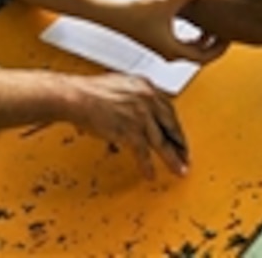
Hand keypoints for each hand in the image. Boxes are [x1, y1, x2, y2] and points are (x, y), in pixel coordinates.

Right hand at [66, 72, 189, 178]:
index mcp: (146, 86)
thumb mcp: (120, 86)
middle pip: (171, 125)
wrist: (75, 97)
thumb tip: (140, 112)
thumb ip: (134, 97)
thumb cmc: (90, 92)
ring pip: (162, 142)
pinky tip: (151, 174)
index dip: (175, 125)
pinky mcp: (130, 131)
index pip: (168, 109)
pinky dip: (148, 166)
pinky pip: (144, 153)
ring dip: (173, 159)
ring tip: (179, 170)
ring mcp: (141, 116)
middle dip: (180, 143)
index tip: (178, 136)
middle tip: (185, 155)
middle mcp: (147, 99)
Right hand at [117, 0, 227, 63]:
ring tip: (214, 27)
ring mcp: (165, 49)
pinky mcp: (160, 42)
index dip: (220, 49)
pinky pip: (184, 45)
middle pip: (200, 56)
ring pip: (192, 51)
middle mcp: (170, 54)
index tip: (229, 37)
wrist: (116, 15)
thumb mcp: (167, 2)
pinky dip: (194, 38)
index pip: (205, 58)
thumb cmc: (136, 14)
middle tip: (226, 32)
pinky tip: (198, 24)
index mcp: (174, 50)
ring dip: (204, 41)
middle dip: (215, 45)